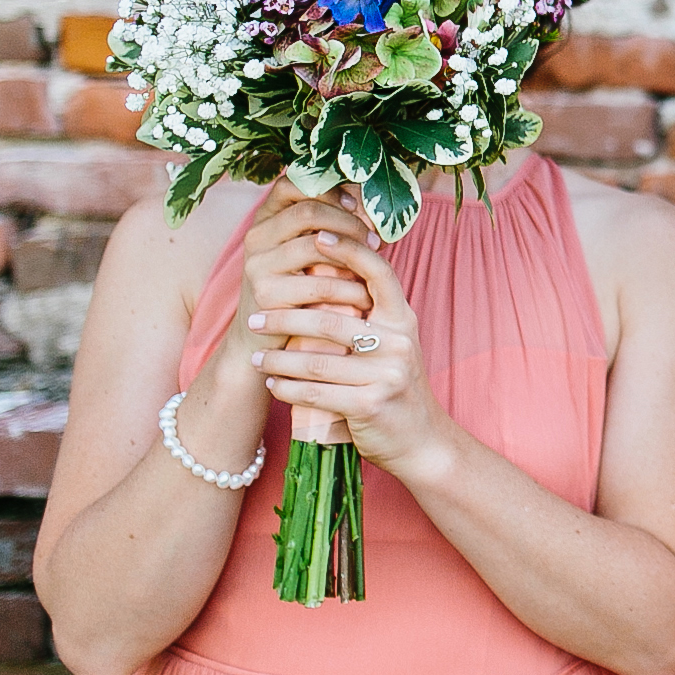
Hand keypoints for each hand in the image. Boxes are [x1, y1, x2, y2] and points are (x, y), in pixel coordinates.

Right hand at [213, 182, 377, 383]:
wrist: (264, 341)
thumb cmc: (301, 292)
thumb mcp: (312, 255)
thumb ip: (332, 229)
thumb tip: (375, 205)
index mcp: (266, 219)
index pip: (292, 183)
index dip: (328, 188)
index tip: (357, 205)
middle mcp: (256, 237)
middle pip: (308, 210)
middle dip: (350, 222)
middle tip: (375, 240)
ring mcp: (257, 265)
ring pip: (317, 245)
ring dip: (354, 257)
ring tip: (374, 271)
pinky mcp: (265, 294)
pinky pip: (319, 284)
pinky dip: (349, 289)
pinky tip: (365, 297)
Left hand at [248, 231, 452, 482]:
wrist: (421, 439)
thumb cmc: (395, 385)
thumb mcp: (392, 344)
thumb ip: (368, 317)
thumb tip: (321, 279)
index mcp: (403, 319)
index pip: (378, 273)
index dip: (348, 250)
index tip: (315, 236)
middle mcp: (399, 342)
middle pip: (331, 320)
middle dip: (285, 318)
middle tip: (253, 318)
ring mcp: (386, 374)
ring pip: (316, 360)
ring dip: (277, 360)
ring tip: (255, 358)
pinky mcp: (370, 404)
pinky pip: (316, 393)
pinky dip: (287, 390)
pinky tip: (272, 386)